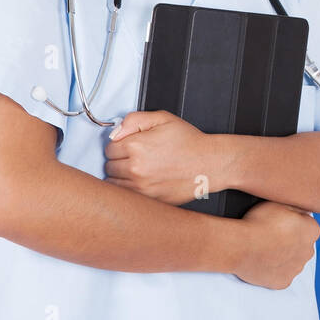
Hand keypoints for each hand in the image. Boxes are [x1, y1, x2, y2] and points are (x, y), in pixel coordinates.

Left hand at [105, 111, 228, 204]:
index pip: (109, 148)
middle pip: (109, 166)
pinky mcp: (149, 200)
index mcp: (136, 146)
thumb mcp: (163, 118)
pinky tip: (143, 182)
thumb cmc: (190, 142)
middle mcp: (136, 168)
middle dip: (119, 160)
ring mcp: (141, 187)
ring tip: (140, 169)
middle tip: (137, 157)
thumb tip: (115, 132)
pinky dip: (130, 190)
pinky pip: (126, 197)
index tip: (130, 145)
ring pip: (114, 184)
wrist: (210, 163)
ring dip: (122, 177)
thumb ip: (134, 120)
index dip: (120, 145)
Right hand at [233, 201, 319, 289]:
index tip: (280, 222)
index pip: (307, 225)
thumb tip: (303, 210)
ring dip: (283, 256)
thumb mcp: (280, 203)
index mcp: (312, 230)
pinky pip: (281, 274)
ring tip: (265, 249)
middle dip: (290, 241)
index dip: (293, 222)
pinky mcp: (283, 282)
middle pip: (301, 244)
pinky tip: (263, 262)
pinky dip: (274, 270)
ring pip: (292, 261)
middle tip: (272, 236)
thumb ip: (296, 207)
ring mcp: (296, 268)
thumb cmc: (259, 222)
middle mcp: (309, 251)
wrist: (242, 247)